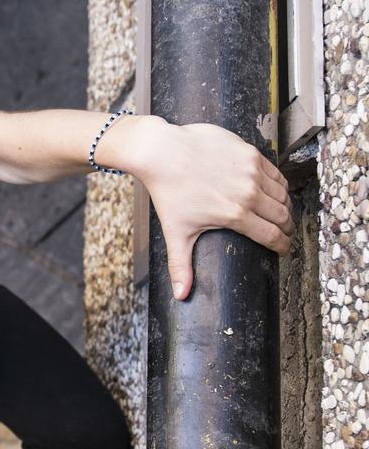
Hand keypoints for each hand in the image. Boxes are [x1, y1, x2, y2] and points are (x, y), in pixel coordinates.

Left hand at [140, 120, 294, 299]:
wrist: (162, 152)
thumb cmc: (169, 192)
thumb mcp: (176, 232)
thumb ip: (181, 265)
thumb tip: (181, 295)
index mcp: (236, 215)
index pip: (273, 236)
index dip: (283, 246)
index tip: (285, 250)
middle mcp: (249, 193)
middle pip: (282, 216)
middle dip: (287, 228)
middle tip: (284, 233)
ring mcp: (252, 171)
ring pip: (283, 194)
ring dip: (285, 206)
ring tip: (281, 214)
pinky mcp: (251, 154)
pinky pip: (275, 173)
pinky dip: (279, 185)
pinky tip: (274, 191)